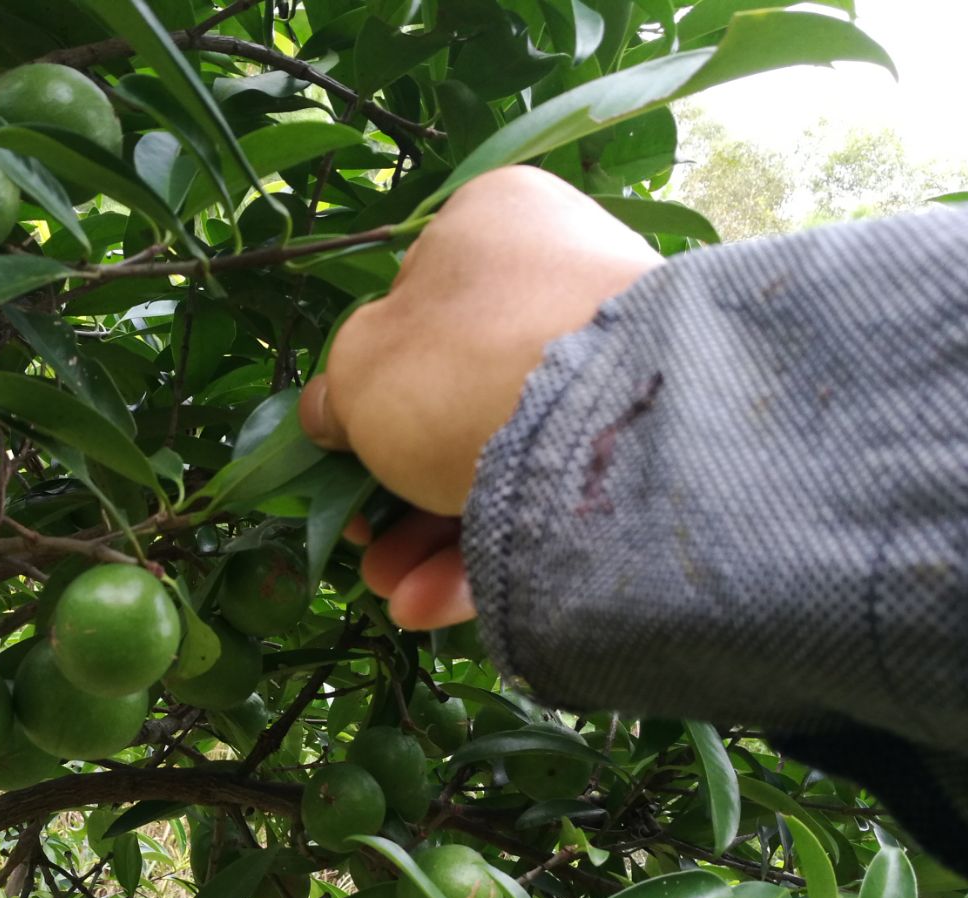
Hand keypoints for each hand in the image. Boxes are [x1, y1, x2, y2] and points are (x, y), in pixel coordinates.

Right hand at [302, 166, 660, 628]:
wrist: (603, 421)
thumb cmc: (458, 364)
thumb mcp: (359, 371)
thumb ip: (337, 391)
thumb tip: (329, 411)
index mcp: (490, 224)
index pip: (413, 301)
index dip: (369, 384)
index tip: (343, 450)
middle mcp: (558, 277)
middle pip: (454, 394)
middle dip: (398, 485)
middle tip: (365, 539)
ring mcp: (609, 361)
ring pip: (500, 456)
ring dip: (430, 532)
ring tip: (392, 587)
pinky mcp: (638, 441)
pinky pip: (550, 492)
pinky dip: (490, 548)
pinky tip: (433, 602)